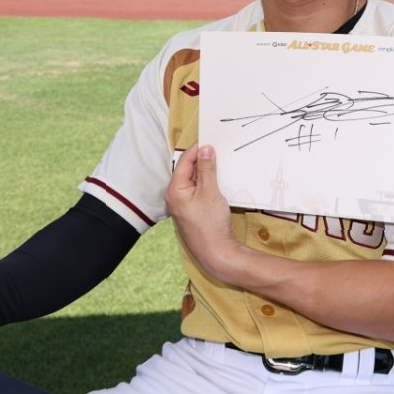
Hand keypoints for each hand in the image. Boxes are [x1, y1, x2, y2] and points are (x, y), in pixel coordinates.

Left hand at [165, 145, 245, 281]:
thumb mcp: (210, 192)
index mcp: (175, 190)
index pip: (184, 161)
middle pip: (186, 169)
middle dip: (201, 159)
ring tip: (219, 162)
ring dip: (204, 171)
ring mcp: (182, 204)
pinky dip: (205, 182)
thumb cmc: (211, 224)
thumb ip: (206, 169)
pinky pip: (196, 190)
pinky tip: (216, 180)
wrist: (216, 253)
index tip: (211, 141)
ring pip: (192, 180)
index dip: (197, 149)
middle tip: (217, 149)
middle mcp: (174, 196)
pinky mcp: (190, 210)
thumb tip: (205, 149)